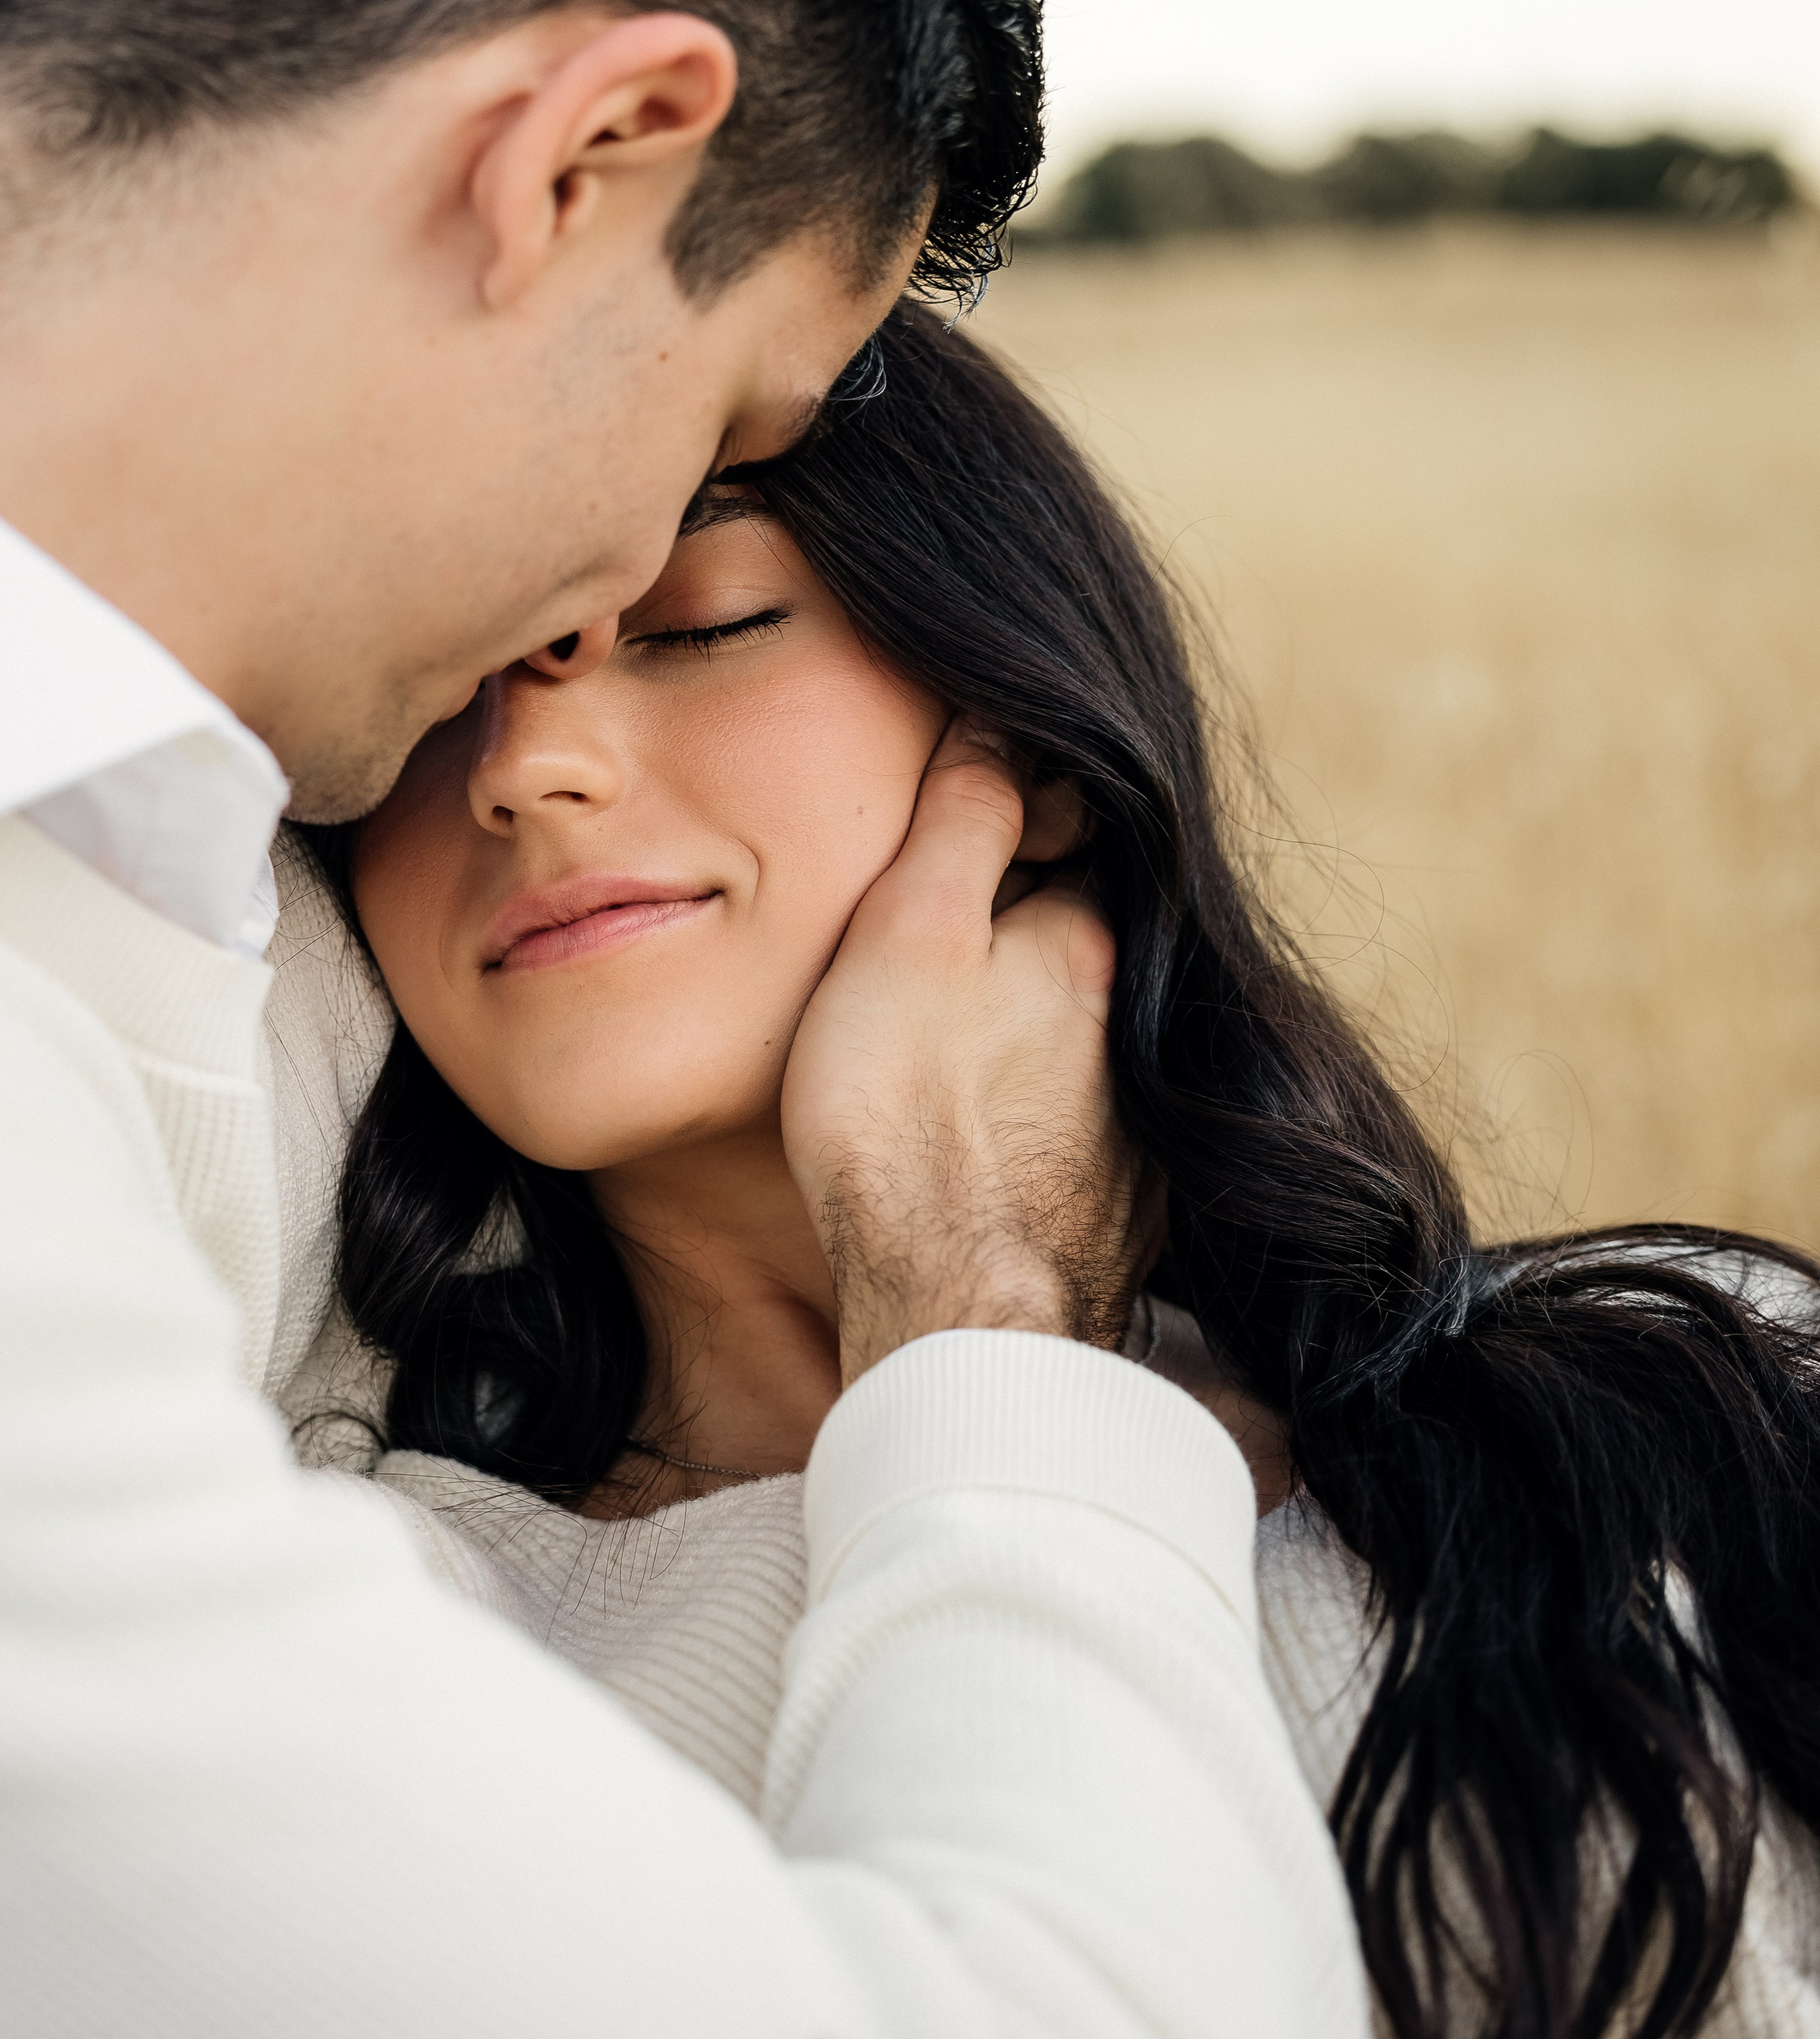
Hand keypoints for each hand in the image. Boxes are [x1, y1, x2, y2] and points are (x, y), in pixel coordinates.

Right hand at [780, 720, 1143, 1378]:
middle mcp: (1132, 1037)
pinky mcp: (1122, 1226)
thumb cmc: (903, 1122)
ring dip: (1030, 1054)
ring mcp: (1136, 1140)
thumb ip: (964, 822)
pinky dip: (1042, 1142)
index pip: (1066, 854)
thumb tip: (1003, 719)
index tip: (949, 855)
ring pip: (1082, 1059)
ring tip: (948, 1078)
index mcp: (1085, 950)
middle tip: (929, 978)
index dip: (1009, 839)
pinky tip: (986, 1166)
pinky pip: (1083, 1151)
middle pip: (1076, 960)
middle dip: (1019, 953)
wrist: (952, 1319)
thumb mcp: (909, 933)